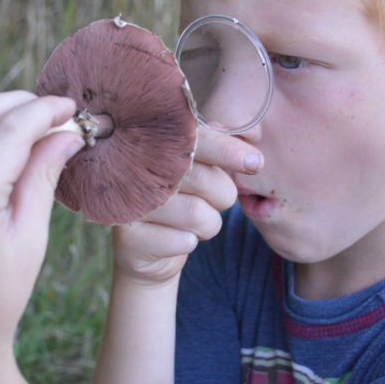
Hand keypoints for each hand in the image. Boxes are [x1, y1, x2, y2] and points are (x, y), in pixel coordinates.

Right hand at [112, 126, 262, 283]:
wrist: (151, 249)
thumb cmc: (182, 199)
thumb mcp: (199, 170)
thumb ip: (216, 150)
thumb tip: (250, 134)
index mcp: (150, 144)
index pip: (194, 140)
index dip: (227, 149)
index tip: (256, 162)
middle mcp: (132, 171)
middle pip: (201, 178)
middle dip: (222, 193)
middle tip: (218, 199)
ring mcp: (127, 207)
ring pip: (197, 214)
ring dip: (208, 223)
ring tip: (193, 222)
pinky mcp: (130, 242)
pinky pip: (184, 242)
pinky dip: (189, 243)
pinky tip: (173, 239)